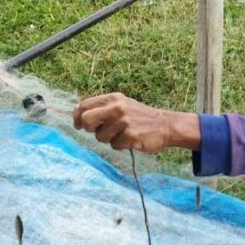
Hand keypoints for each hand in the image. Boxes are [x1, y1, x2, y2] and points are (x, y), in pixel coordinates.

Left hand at [72, 93, 198, 152]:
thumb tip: (78, 115)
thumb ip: (103, 108)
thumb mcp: (122, 105)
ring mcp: (124, 121)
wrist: (166, 125)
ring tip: (122, 135)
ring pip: (100, 137)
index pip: (84, 105)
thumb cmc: (140, 117)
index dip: (77, 117)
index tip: (78, 125)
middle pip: (86, 120)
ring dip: (108, 139)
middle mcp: (117, 107)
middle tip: (98, 131)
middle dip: (88, 129)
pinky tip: (131, 140)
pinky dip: (120, 146)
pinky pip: (114, 146)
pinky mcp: (130, 135)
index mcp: (113, 98)